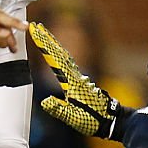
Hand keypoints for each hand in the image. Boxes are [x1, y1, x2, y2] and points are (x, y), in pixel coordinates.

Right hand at [29, 22, 132, 140]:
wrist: (111, 121)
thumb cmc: (93, 120)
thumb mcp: (74, 118)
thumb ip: (59, 110)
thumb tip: (45, 102)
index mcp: (71, 82)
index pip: (54, 59)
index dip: (44, 44)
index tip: (36, 32)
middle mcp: (75, 76)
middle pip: (59, 53)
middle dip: (47, 39)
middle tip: (36, 26)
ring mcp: (78, 78)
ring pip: (64, 56)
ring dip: (53, 44)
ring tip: (44, 35)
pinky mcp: (80, 82)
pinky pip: (67, 63)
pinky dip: (60, 55)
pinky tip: (58, 54)